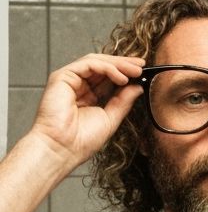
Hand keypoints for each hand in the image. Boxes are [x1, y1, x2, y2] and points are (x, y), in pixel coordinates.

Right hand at [29, 53, 144, 171]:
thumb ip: (123, 101)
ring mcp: (69, 80)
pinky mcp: (62, 77)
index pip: (107, 78)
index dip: (124, 72)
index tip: (143, 71)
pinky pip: (88, 64)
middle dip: (123, 64)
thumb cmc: (81, 141)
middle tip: (141, 65)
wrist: (63, 149)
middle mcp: (77, 86)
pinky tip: (121, 77)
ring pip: (96, 62)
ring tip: (135, 70)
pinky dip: (107, 68)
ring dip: (118, 64)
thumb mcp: (111, 118)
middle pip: (102, 67)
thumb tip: (138, 87)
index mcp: (87, 96)